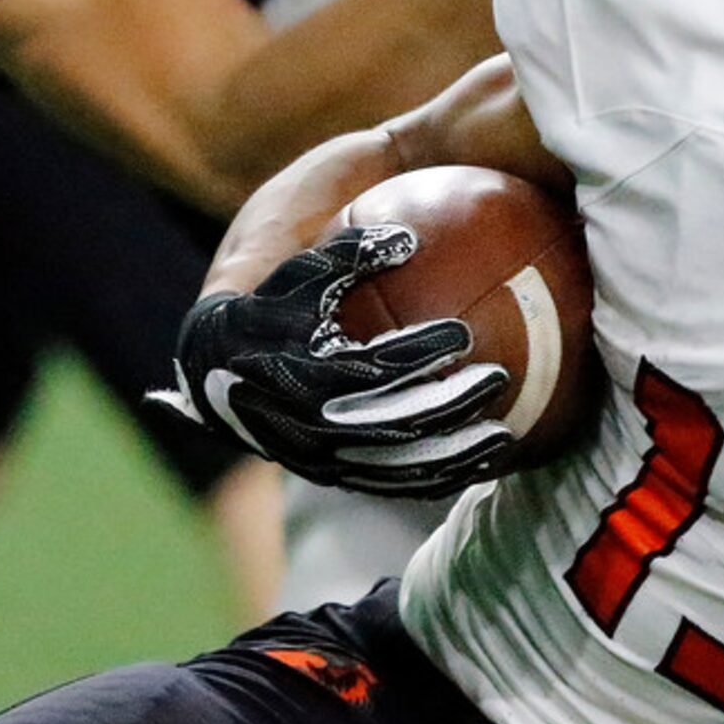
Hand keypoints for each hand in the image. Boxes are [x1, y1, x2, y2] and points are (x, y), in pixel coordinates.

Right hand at [152, 225, 518, 496]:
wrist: (220, 372)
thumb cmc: (274, 307)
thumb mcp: (302, 273)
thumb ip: (351, 253)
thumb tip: (410, 238)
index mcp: (302, 375)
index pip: (372, 368)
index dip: (419, 353)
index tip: (464, 333)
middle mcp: (312, 427)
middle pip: (394, 422)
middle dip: (450, 403)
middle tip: (497, 379)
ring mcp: (324, 460)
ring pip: (398, 466)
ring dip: (454, 455)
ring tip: (504, 437)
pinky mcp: (336, 478)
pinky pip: (393, 485)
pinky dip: (438, 479)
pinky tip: (482, 466)